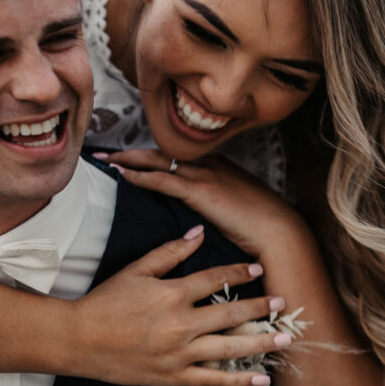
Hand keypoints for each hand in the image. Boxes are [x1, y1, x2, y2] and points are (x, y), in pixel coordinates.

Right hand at [70, 227, 288, 385]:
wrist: (80, 340)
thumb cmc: (106, 301)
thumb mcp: (136, 270)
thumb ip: (170, 252)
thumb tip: (199, 233)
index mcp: (173, 294)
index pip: (215, 279)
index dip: (239, 273)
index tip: (258, 270)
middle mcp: (181, 324)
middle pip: (232, 314)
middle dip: (261, 308)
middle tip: (283, 303)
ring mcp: (180, 353)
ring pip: (231, 349)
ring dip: (262, 343)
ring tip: (286, 338)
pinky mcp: (175, 376)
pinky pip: (213, 380)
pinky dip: (240, 381)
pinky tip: (262, 379)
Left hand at [95, 149, 311, 257]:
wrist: (280, 232)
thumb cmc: (262, 227)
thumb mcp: (237, 208)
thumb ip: (216, 203)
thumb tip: (200, 213)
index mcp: (217, 166)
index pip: (175, 157)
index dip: (150, 157)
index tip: (129, 158)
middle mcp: (209, 164)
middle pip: (161, 153)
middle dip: (132, 153)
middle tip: (105, 153)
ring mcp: (204, 175)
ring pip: (157, 161)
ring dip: (128, 159)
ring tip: (105, 160)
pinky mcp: (200, 190)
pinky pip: (162, 179)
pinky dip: (140, 175)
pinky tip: (122, 175)